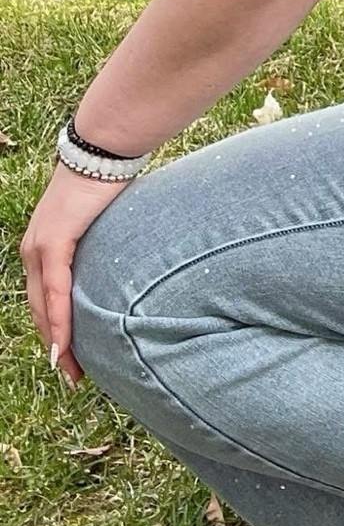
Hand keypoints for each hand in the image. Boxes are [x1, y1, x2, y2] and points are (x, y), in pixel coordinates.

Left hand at [20, 161, 134, 387]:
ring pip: (41, 307)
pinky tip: (64, 342)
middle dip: (54, 345)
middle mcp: (33, 250)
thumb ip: (106, 244)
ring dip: (55, 341)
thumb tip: (128, 261)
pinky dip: (58, 319)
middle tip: (70, 375)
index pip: (43, 298)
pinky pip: (54, 290)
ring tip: (68, 370)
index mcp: (43, 246)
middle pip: (37, 310)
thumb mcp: (103, 222)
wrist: (103, 150)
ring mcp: (39, 247)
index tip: (69, 356)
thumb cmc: (109, 179)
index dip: (54, 329)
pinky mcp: (54, 243)